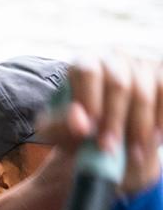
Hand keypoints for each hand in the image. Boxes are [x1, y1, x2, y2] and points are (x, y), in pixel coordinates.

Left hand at [40, 56, 162, 193]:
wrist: (104, 132)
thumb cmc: (76, 127)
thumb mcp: (57, 129)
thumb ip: (59, 126)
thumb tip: (80, 123)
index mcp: (85, 61)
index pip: (88, 72)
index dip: (89, 100)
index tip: (89, 130)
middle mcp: (116, 56)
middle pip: (119, 84)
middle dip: (114, 121)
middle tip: (109, 149)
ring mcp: (144, 63)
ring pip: (146, 91)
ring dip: (140, 126)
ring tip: (133, 153)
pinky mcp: (162, 74)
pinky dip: (161, 118)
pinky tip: (155, 140)